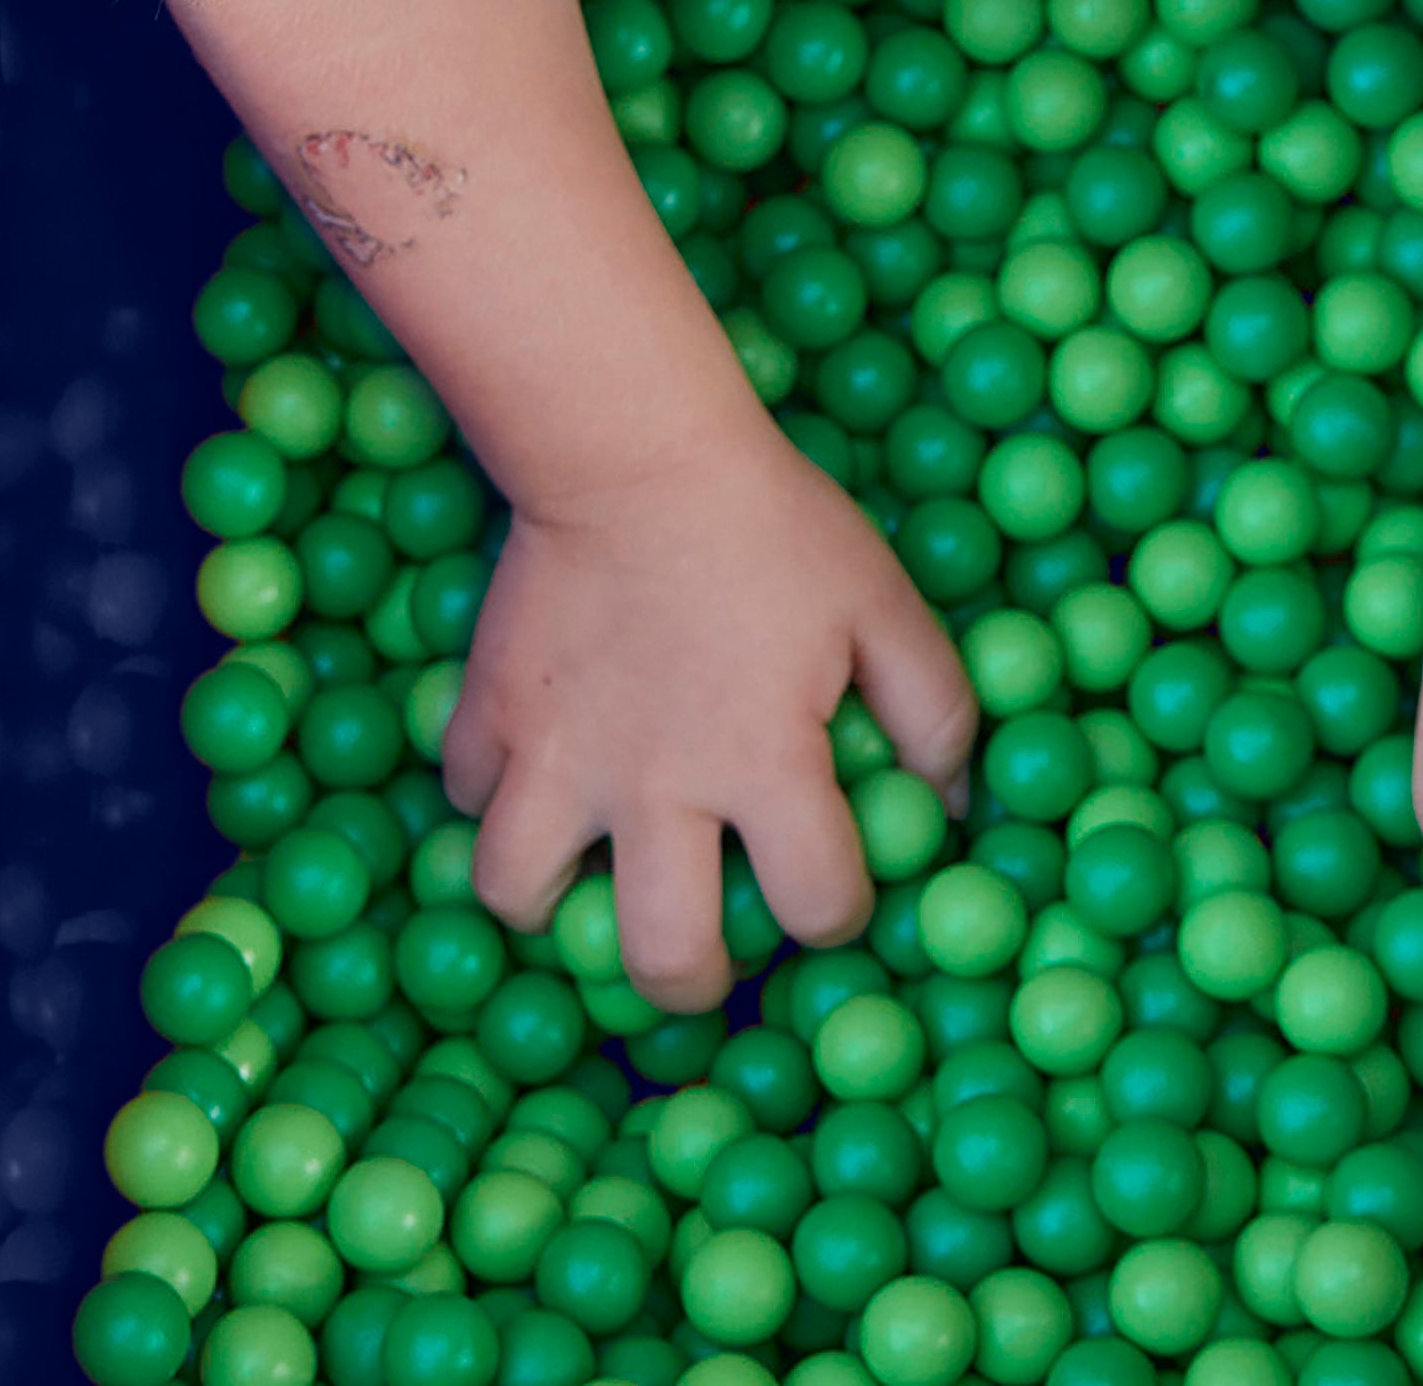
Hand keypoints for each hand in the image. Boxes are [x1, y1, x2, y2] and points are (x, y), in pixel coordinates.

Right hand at [441, 416, 973, 1010]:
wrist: (636, 445)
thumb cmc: (773, 523)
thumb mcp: (883, 601)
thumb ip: (935, 710)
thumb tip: (955, 805)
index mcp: (765, 762)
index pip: (818, 902)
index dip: (840, 910)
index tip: (830, 885)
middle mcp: (656, 786)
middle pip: (664, 957)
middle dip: (693, 978)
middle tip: (703, 944)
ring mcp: (556, 757)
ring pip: (518, 896)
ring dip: (554, 900)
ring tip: (591, 869)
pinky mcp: (486, 714)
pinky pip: (467, 795)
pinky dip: (495, 795)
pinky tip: (539, 764)